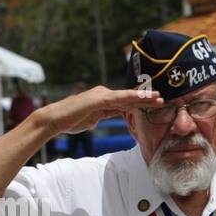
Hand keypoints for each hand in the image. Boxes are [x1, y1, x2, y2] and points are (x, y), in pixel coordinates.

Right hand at [41, 85, 159, 135]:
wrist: (54, 120)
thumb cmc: (69, 121)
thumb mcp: (89, 121)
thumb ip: (98, 117)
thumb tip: (100, 120)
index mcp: (102, 100)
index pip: (124, 102)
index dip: (139, 102)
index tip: (153, 103)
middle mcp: (103, 94)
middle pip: (128, 97)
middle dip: (146, 98)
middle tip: (162, 98)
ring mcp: (100, 95)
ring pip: (126, 96)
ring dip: (143, 97)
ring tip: (158, 98)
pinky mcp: (97, 99)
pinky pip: (118, 99)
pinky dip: (131, 98)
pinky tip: (141, 98)